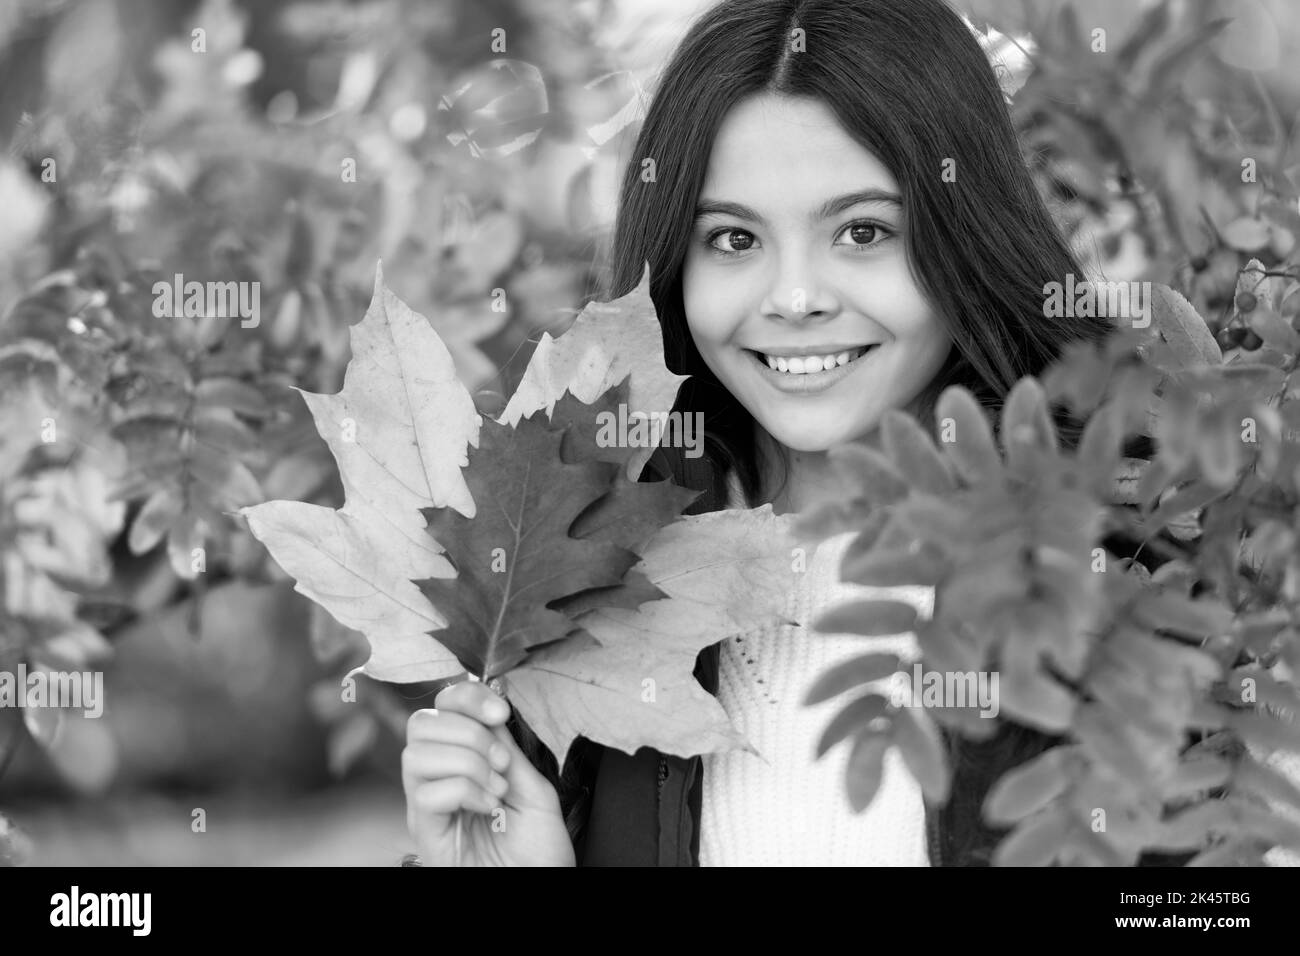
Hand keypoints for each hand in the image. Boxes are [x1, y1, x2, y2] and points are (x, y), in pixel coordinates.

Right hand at [402, 679, 574, 865]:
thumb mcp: (533, 786)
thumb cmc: (539, 848)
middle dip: (468, 731)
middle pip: (421, 723)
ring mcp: (428, 806)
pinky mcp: (425, 833)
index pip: (443, 707)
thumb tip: (489, 709)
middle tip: (502, 762)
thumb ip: (508, 748)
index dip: (467, 697)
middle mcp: (438, 779)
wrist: (539, 887)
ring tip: (496, 787)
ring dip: (466, 762)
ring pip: (416, 754)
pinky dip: (465, 791)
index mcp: (463, 759)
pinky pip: (427, 793)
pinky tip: (489, 808)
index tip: (500, 713)